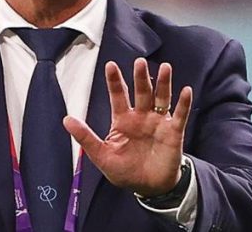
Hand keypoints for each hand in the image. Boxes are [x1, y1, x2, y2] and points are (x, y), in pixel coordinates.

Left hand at [63, 58, 191, 196]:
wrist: (149, 189)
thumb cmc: (124, 171)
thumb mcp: (102, 155)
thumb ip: (86, 137)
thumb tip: (66, 119)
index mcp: (123, 120)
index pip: (118, 95)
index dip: (115, 81)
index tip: (110, 65)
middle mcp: (141, 117)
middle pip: (141, 92)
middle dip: (140, 77)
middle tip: (139, 61)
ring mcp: (158, 123)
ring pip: (161, 98)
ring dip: (163, 83)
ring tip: (165, 67)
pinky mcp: (174, 133)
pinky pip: (179, 115)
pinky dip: (183, 104)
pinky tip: (186, 90)